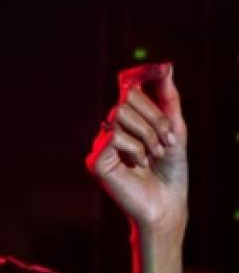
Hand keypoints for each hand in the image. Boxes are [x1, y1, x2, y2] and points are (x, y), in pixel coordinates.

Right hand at [88, 64, 187, 237]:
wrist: (168, 204)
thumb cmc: (172, 171)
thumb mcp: (176, 130)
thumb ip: (168, 101)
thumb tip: (166, 68)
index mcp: (128, 123)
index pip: (130, 90)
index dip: (142, 77)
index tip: (163, 68)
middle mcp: (111, 130)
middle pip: (126, 100)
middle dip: (155, 118)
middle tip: (169, 140)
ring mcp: (101, 146)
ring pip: (120, 115)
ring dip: (148, 134)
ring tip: (156, 153)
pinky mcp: (95, 161)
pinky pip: (113, 136)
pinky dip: (134, 149)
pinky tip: (139, 164)